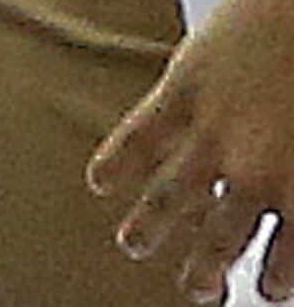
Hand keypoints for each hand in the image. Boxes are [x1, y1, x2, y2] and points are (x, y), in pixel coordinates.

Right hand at [96, 0, 293, 299]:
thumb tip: (290, 206)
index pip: (290, 256)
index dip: (278, 280)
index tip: (268, 292)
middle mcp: (254, 168)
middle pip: (222, 237)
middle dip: (204, 270)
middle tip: (195, 290)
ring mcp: (212, 129)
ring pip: (173, 195)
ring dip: (151, 226)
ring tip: (134, 245)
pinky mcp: (180, 88)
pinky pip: (140, 134)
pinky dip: (116, 161)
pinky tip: (100, 180)